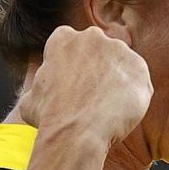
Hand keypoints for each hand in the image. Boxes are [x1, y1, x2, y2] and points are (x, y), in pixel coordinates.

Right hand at [19, 25, 153, 144]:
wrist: (77, 132)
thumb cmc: (49, 117)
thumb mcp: (29, 100)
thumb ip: (38, 87)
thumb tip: (38, 93)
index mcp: (63, 38)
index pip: (71, 47)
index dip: (73, 69)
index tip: (73, 87)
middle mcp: (92, 37)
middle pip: (99, 52)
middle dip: (97, 71)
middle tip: (92, 98)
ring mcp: (119, 50)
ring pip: (119, 66)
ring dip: (116, 83)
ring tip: (107, 109)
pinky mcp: (139, 67)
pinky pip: (137, 82)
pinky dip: (133, 96)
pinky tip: (121, 113)